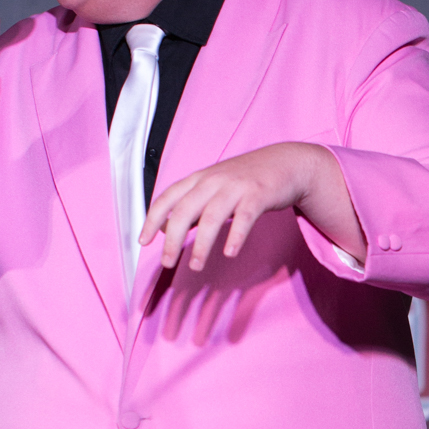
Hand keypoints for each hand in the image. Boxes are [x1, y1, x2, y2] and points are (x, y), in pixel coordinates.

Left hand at [141, 142, 366, 272]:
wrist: (285, 162)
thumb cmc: (246, 179)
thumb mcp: (213, 187)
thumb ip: (191, 207)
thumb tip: (166, 228)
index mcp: (198, 179)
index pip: (167, 198)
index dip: (152, 219)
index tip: (143, 241)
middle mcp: (213, 180)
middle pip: (185, 210)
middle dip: (173, 239)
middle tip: (167, 262)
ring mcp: (236, 186)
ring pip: (212, 217)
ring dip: (201, 244)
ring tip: (195, 266)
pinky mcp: (259, 194)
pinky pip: (245, 217)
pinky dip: (236, 236)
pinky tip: (230, 253)